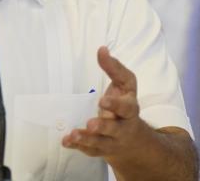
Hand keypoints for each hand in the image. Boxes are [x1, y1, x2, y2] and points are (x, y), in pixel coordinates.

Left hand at [61, 46, 140, 164]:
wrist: (133, 140)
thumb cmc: (125, 104)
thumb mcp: (124, 85)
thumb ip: (114, 68)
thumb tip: (102, 49)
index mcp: (130, 109)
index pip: (127, 108)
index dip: (116, 105)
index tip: (102, 100)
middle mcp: (123, 127)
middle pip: (115, 129)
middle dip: (103, 126)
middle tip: (91, 123)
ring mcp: (112, 141)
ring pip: (101, 143)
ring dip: (87, 139)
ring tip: (73, 134)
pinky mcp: (101, 149)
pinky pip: (90, 150)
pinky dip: (78, 147)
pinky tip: (66, 141)